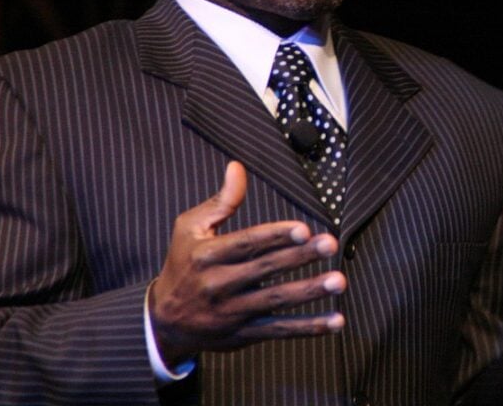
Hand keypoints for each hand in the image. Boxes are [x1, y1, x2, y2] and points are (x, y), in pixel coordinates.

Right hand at [149, 160, 345, 366]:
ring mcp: (233, 311)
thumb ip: (221, 200)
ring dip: (310, 291)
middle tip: (329, 244)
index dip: (276, 235)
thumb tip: (238, 167)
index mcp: (208, 255)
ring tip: (338, 281)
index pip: (247, 243)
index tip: (304, 228)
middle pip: (265, 269)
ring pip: (276, 301)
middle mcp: (220, 283)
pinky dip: (309, 328)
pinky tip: (335, 320)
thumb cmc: (183, 263)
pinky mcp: (244, 334)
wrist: (164, 320)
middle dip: (300, 257)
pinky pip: (279, 330)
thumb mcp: (190, 228)